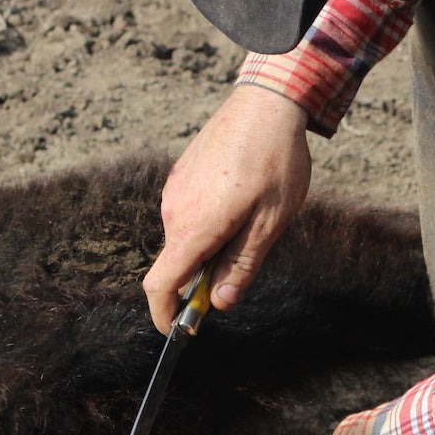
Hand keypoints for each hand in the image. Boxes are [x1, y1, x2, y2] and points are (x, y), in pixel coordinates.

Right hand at [144, 84, 311, 331]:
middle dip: (202, 278)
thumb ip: (242, 266)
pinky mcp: (180, 176)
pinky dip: (208, 225)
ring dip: (210, 247)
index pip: (160, 284)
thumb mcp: (270, 223)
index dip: (165, 314)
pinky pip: (188, 215)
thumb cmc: (274, 162)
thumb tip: (220, 304)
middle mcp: (174, 209)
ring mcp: (174, 190)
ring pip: (185, 238)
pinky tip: (241, 202)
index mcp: (194, 226)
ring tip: (253, 220)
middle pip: (176, 264)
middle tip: (247, 262)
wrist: (266, 103)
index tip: (179, 331)